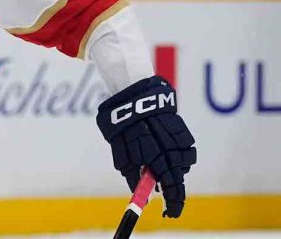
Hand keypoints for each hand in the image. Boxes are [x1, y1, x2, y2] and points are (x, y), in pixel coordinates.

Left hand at [96, 76, 195, 217]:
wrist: (133, 94)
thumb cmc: (121, 125)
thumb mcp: (119, 149)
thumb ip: (131, 170)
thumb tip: (139, 192)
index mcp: (148, 151)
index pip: (165, 183)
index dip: (171, 199)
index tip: (170, 212)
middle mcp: (166, 145)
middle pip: (177, 177)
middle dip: (175, 193)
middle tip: (171, 204)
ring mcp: (177, 137)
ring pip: (184, 164)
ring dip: (176, 171)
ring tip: (164, 169)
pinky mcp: (182, 128)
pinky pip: (187, 150)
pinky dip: (181, 157)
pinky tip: (170, 155)